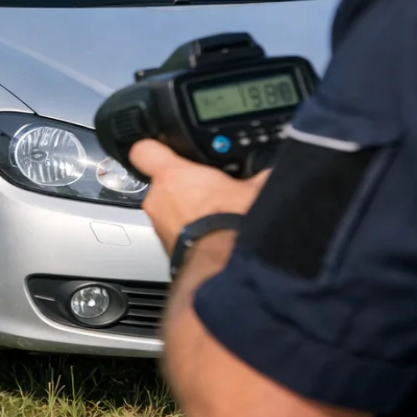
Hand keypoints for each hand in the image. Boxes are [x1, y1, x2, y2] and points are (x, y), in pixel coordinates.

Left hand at [130, 139, 270, 253]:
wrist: (225, 268)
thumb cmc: (232, 226)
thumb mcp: (254, 190)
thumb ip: (258, 175)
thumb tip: (272, 170)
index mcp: (173, 175)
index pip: (145, 150)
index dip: (155, 148)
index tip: (165, 148)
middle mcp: (159, 200)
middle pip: (161, 183)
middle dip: (182, 186)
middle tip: (207, 189)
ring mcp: (159, 226)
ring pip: (167, 210)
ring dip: (185, 211)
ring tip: (213, 215)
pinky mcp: (166, 249)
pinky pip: (174, 233)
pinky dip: (188, 232)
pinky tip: (211, 234)